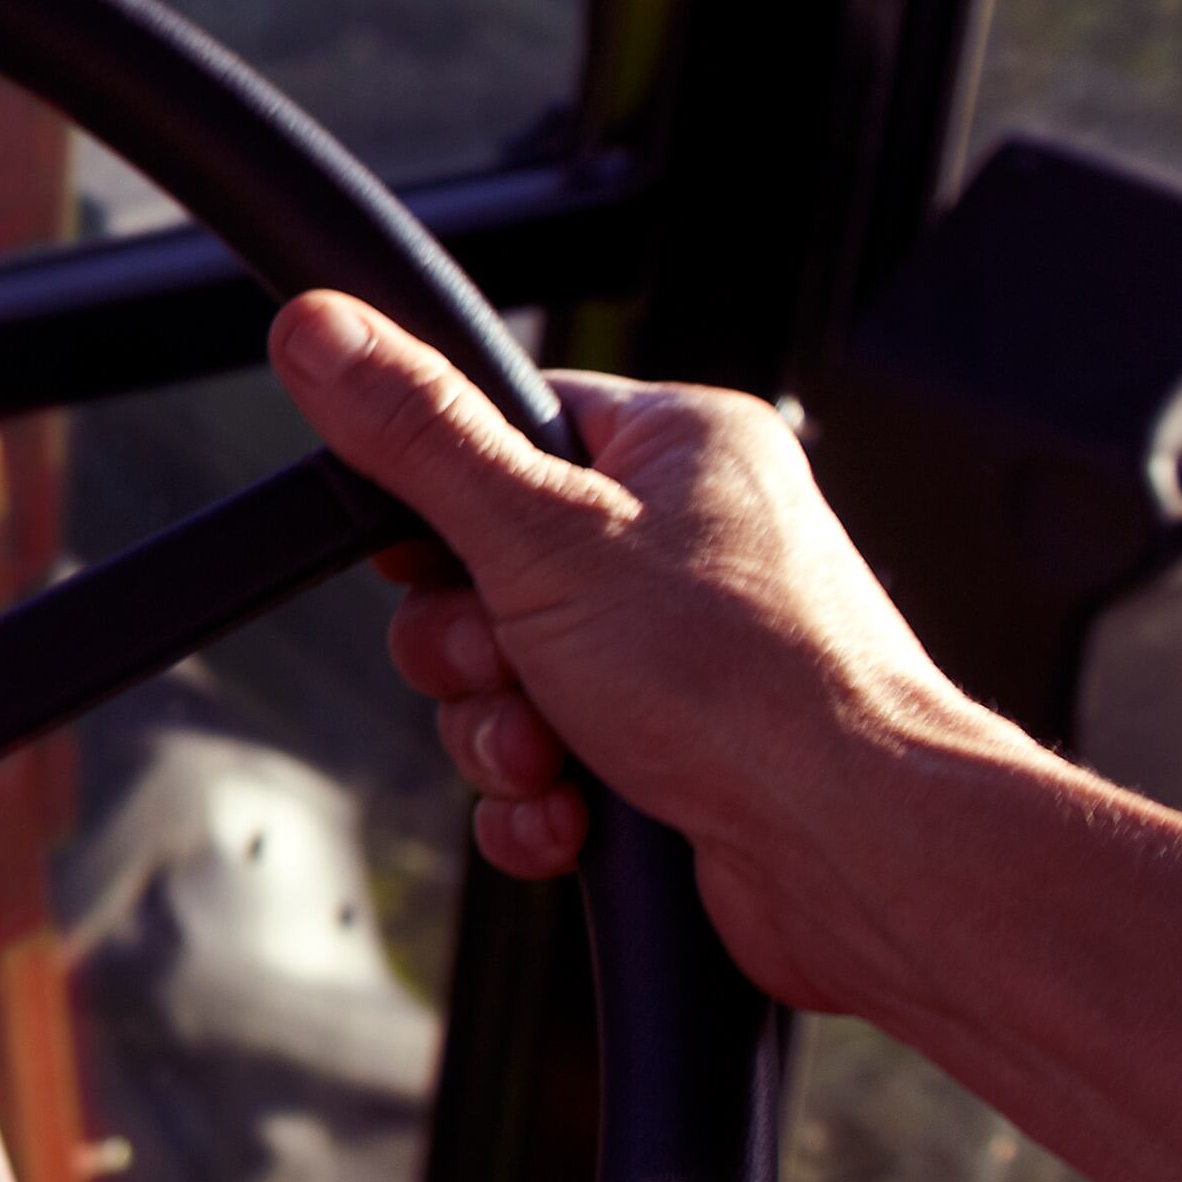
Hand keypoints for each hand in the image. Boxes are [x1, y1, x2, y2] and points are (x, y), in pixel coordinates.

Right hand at [265, 293, 1016, 1020]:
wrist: (860, 851)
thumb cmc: (751, 681)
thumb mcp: (542, 533)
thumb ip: (418, 434)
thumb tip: (322, 329)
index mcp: (679, 451)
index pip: (507, 427)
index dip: (438, 495)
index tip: (416, 546)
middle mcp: (687, 545)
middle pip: (482, 569)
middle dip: (468, 647)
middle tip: (508, 662)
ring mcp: (680, 657)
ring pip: (506, 679)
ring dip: (498, 732)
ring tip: (551, 754)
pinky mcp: (672, 757)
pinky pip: (546, 765)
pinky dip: (538, 798)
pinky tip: (570, 814)